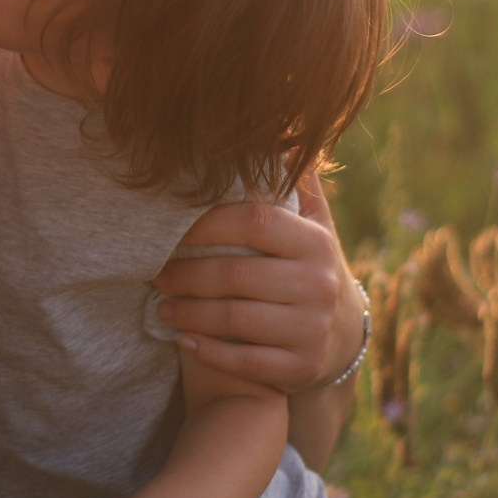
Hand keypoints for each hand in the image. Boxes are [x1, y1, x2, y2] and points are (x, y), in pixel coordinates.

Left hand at [152, 194, 361, 392]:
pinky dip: (207, 350)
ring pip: (234, 320)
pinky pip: (244, 362)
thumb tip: (283, 129)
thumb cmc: (308, 268)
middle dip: (186, 275)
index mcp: (315, 242)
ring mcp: (310, 330)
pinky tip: (182, 339)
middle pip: (235, 275)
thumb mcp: (314, 226)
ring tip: (160, 305)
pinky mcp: (299, 369)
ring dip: (188, 313)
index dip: (206, 224)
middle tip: (154, 274)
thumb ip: (296, 186)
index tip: (171, 229)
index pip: (253, 222)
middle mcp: (318, 285)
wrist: (343, 336)